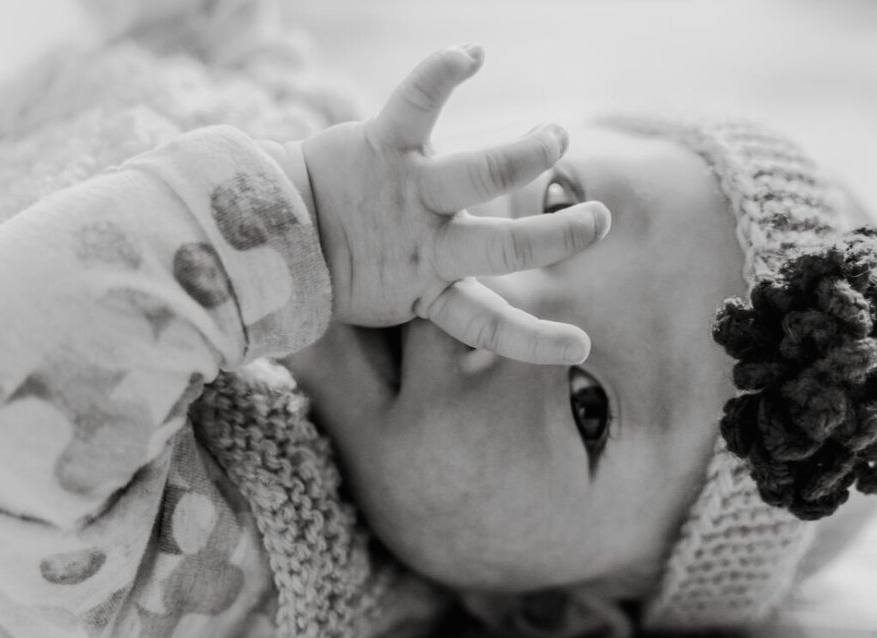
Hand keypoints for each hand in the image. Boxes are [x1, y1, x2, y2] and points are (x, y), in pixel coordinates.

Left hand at [300, 44, 610, 364]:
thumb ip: (429, 295)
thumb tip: (478, 318)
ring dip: (522, 156)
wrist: (279, 227)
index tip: (581, 346)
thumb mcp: (384, 291)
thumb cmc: (341, 257)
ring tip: (555, 139)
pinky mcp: (381, 146)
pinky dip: (443, 73)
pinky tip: (473, 53)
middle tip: (597, 220)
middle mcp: (426, 243)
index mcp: (427, 286)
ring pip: (476, 177)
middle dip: (555, 236)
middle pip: (501, 245)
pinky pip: (416, 103)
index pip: (488, 322)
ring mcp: (407, 194)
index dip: (534, 340)